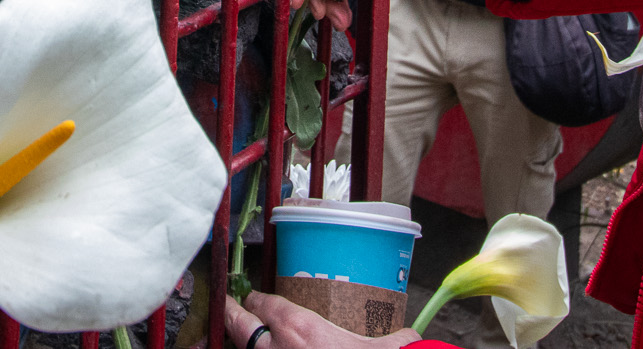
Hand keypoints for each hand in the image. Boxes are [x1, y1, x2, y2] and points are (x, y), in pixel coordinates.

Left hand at [224, 292, 416, 348]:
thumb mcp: (384, 348)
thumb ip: (397, 339)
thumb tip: (411, 339)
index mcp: (299, 327)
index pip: (264, 304)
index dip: (256, 299)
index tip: (255, 298)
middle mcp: (277, 347)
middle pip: (240, 324)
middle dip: (233, 314)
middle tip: (231, 307)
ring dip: (242, 344)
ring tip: (239, 336)